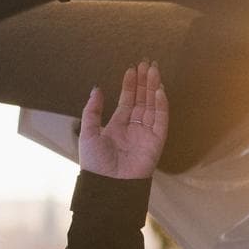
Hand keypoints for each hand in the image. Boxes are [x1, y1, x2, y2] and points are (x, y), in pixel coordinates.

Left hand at [78, 60, 167, 179]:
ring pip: (152, 106)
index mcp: (117, 126)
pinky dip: (161, 105)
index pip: (127, 101)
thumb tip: (96, 89)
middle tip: (147, 63)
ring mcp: (145, 134)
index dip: (130, 85)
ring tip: (154, 70)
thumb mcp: (87, 133)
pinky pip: (160, 120)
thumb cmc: (95, 164)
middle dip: (144, 82)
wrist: (107, 185)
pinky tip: (159, 91)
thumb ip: (92, 110)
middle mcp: (133, 128)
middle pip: (142, 100)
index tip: (132, 69)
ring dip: (153, 88)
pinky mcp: (156, 142)